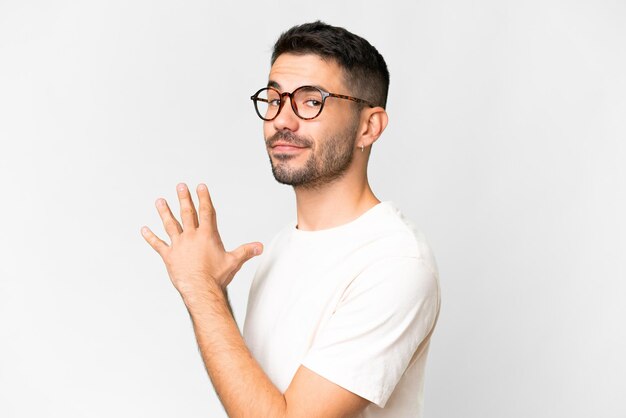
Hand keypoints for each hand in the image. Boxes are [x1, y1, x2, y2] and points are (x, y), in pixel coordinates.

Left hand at [141, 183, 262, 299]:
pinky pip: (158, 245)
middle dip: (184, 198)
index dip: (204, 198)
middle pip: (187, 213)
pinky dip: (150, 237)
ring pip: (170, 225)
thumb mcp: (234, 262)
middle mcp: (191, 237)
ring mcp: (178, 245)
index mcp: (207, 236)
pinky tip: (144, 230)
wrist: (200, 289)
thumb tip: (259, 246)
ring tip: (160, 201)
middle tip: (180, 186)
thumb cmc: (216, 277)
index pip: (207, 212)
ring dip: (164, 212)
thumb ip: (246, 251)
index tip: (200, 187)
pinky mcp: (169, 256)